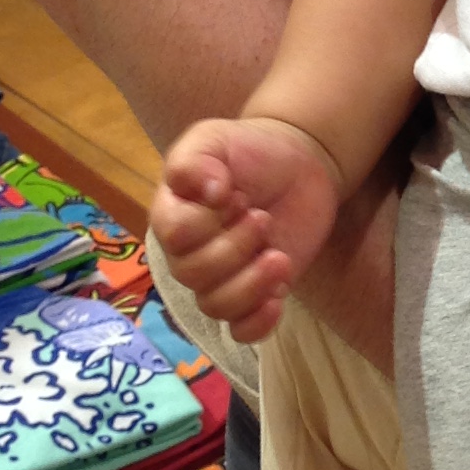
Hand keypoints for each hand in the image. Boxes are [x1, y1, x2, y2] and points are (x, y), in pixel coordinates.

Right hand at [154, 115, 341, 341]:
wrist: (297, 163)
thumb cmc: (248, 150)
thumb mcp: (213, 138)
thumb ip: (195, 160)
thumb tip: (208, 192)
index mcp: (172, 216)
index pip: (176, 236)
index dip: (208, 221)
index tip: (236, 195)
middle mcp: (189, 254)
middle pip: (195, 276)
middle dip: (236, 248)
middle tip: (263, 218)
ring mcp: (223, 278)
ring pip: (217, 307)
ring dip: (252, 284)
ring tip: (279, 256)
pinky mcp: (256, 295)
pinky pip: (243, 331)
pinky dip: (259, 323)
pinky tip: (279, 298)